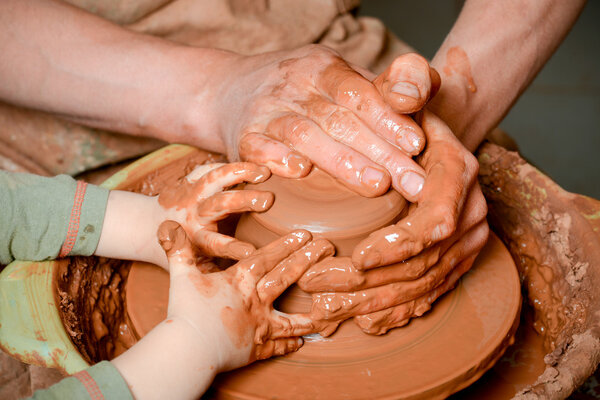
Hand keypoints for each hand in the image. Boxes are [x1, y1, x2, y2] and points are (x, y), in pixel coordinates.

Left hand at [95, 162, 274, 268]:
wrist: (147, 224)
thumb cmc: (184, 253)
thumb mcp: (196, 269)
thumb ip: (220, 273)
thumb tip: (253, 289)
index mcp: (196, 241)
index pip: (216, 245)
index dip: (233, 248)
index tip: (253, 251)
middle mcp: (193, 215)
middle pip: (219, 205)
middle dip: (243, 200)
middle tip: (269, 200)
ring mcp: (191, 194)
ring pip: (215, 178)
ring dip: (240, 173)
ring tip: (265, 172)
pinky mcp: (191, 179)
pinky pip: (210, 167)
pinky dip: (231, 163)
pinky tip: (254, 160)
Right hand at [111, 225, 333, 398]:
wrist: (188, 349)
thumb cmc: (185, 311)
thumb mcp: (181, 275)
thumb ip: (178, 249)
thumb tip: (168, 224)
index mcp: (239, 281)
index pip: (267, 258)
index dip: (286, 245)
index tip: (305, 235)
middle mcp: (255, 301)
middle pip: (285, 278)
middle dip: (306, 262)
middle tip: (327, 250)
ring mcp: (259, 326)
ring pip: (291, 316)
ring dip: (311, 310)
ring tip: (331, 307)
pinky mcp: (257, 349)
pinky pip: (278, 347)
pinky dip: (290, 344)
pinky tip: (303, 342)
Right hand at [217, 47, 437, 199]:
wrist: (229, 89)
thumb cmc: (303, 92)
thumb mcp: (342, 77)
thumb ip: (383, 88)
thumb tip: (414, 100)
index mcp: (324, 68)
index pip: (359, 92)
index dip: (388, 117)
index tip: (416, 144)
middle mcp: (294, 86)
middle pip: (340, 119)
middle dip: (380, 152)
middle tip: (412, 183)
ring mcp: (265, 111)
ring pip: (304, 134)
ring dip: (341, 161)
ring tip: (376, 185)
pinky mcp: (242, 136)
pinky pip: (257, 146)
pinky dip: (277, 158)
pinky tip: (299, 172)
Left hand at [299, 111, 488, 334]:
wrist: (427, 145)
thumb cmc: (406, 120)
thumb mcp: (405, 92)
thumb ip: (407, 83)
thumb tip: (405, 93)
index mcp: (460, 176)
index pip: (437, 220)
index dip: (400, 243)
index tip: (358, 256)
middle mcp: (470, 215)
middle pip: (425, 264)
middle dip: (371, 282)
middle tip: (319, 285)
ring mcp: (464, 245)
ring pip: (421, 287)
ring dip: (372, 302)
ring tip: (326, 307)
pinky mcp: (452, 265)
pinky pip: (427, 296)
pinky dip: (394, 312)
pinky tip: (361, 321)